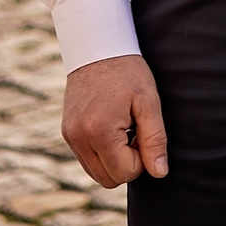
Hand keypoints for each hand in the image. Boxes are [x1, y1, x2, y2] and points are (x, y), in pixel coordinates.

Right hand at [61, 54, 167, 186]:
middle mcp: (79, 138)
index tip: (142, 131)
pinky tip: (110, 128)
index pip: (125, 172)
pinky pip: (86, 159)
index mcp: (99, 131)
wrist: (96, 45)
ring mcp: (69, 135)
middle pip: (108, 179)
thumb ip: (155, 140)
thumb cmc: (127, 71)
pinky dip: (101, 152)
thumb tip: (159, 173)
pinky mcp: (66, 132)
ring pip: (96, 173)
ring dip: (114, 160)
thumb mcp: (148, 101)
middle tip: (135, 132)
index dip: (141, 158)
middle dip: (127, 163)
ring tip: (123, 129)